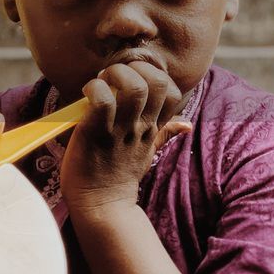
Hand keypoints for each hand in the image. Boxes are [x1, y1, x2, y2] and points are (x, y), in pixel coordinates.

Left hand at [60, 62, 191, 216]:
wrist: (101, 205)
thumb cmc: (118, 176)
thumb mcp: (146, 152)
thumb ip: (164, 134)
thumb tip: (187, 125)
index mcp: (153, 127)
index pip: (172, 92)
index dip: (154, 75)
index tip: (133, 79)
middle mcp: (141, 126)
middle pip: (157, 82)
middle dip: (134, 68)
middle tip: (113, 76)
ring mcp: (121, 129)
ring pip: (133, 87)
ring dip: (115, 75)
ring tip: (101, 82)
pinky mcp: (97, 132)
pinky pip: (102, 100)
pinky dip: (94, 89)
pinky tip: (86, 93)